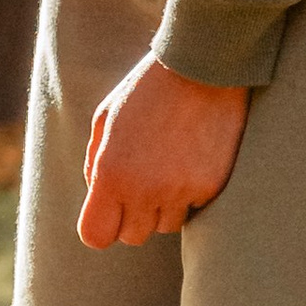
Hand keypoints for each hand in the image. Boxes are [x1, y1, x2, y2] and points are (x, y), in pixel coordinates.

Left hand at [79, 55, 249, 249]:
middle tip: (141, 184)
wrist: (201, 69)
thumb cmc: (146, 90)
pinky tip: (191, 160)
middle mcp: (144, 190)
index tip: (108, 212)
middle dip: (132, 216)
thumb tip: (96, 195)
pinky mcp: (211, 188)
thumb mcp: (105, 119)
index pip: (96, 236)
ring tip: (168, 168)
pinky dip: (191, 194)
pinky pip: (195, 208)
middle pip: (132, 237)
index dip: (100, 227)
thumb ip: (94, 162)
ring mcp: (181, 192)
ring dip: (163, 207)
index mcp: (111, 174)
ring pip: (165, 226)